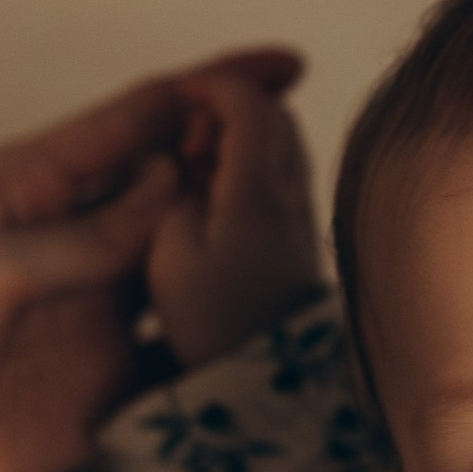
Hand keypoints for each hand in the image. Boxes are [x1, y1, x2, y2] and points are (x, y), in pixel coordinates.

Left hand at [0, 48, 302, 471]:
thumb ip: (80, 236)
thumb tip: (169, 188)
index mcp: (24, 188)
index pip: (134, 122)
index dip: (210, 89)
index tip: (279, 67)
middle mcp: (67, 241)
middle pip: (174, 184)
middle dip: (237, 163)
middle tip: (299, 156)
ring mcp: (93, 311)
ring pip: (191, 260)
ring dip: (239, 245)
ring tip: (300, 230)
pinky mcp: (110, 381)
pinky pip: (187, 346)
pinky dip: (228, 333)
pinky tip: (269, 321)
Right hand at [144, 66, 324, 371]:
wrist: (265, 385)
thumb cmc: (210, 325)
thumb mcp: (169, 252)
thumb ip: (176, 188)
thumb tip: (190, 155)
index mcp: (256, 194)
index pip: (250, 105)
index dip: (214, 85)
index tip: (180, 92)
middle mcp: (291, 196)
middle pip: (274, 117)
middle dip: (229, 108)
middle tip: (185, 140)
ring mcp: (303, 217)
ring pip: (280, 145)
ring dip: (240, 139)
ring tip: (196, 171)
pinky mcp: (301, 238)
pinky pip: (280, 177)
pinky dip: (249, 168)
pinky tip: (216, 201)